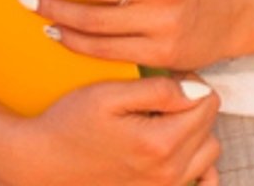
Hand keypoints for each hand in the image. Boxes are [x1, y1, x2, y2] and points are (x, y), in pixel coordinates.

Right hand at [0, 73, 221, 185]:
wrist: (43, 161)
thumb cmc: (70, 122)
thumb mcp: (108, 94)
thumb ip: (157, 91)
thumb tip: (197, 91)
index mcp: (159, 142)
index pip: (205, 102)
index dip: (189, 81)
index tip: (166, 77)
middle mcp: (168, 171)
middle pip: (209, 125)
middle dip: (193, 103)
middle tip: (163, 93)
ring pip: (209, 150)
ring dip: (195, 129)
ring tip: (164, 117)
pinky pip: (199, 178)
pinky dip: (196, 161)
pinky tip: (176, 147)